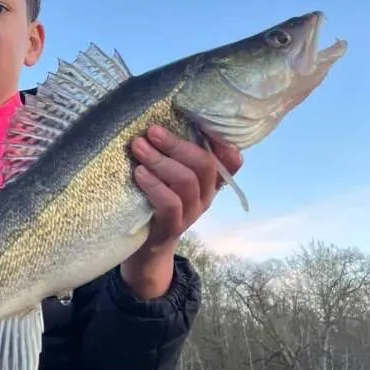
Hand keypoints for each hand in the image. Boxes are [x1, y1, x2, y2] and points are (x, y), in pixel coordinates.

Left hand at [120, 125, 241, 298]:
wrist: (145, 250)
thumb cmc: (154, 202)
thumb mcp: (168, 177)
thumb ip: (173, 156)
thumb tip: (158, 119)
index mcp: (209, 181)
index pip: (231, 160)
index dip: (223, 140)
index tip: (201, 120)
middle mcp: (205, 196)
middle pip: (204, 164)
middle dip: (178, 144)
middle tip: (152, 130)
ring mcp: (191, 213)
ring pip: (186, 181)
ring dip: (160, 160)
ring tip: (139, 147)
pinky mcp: (172, 228)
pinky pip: (169, 204)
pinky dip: (153, 185)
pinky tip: (139, 173)